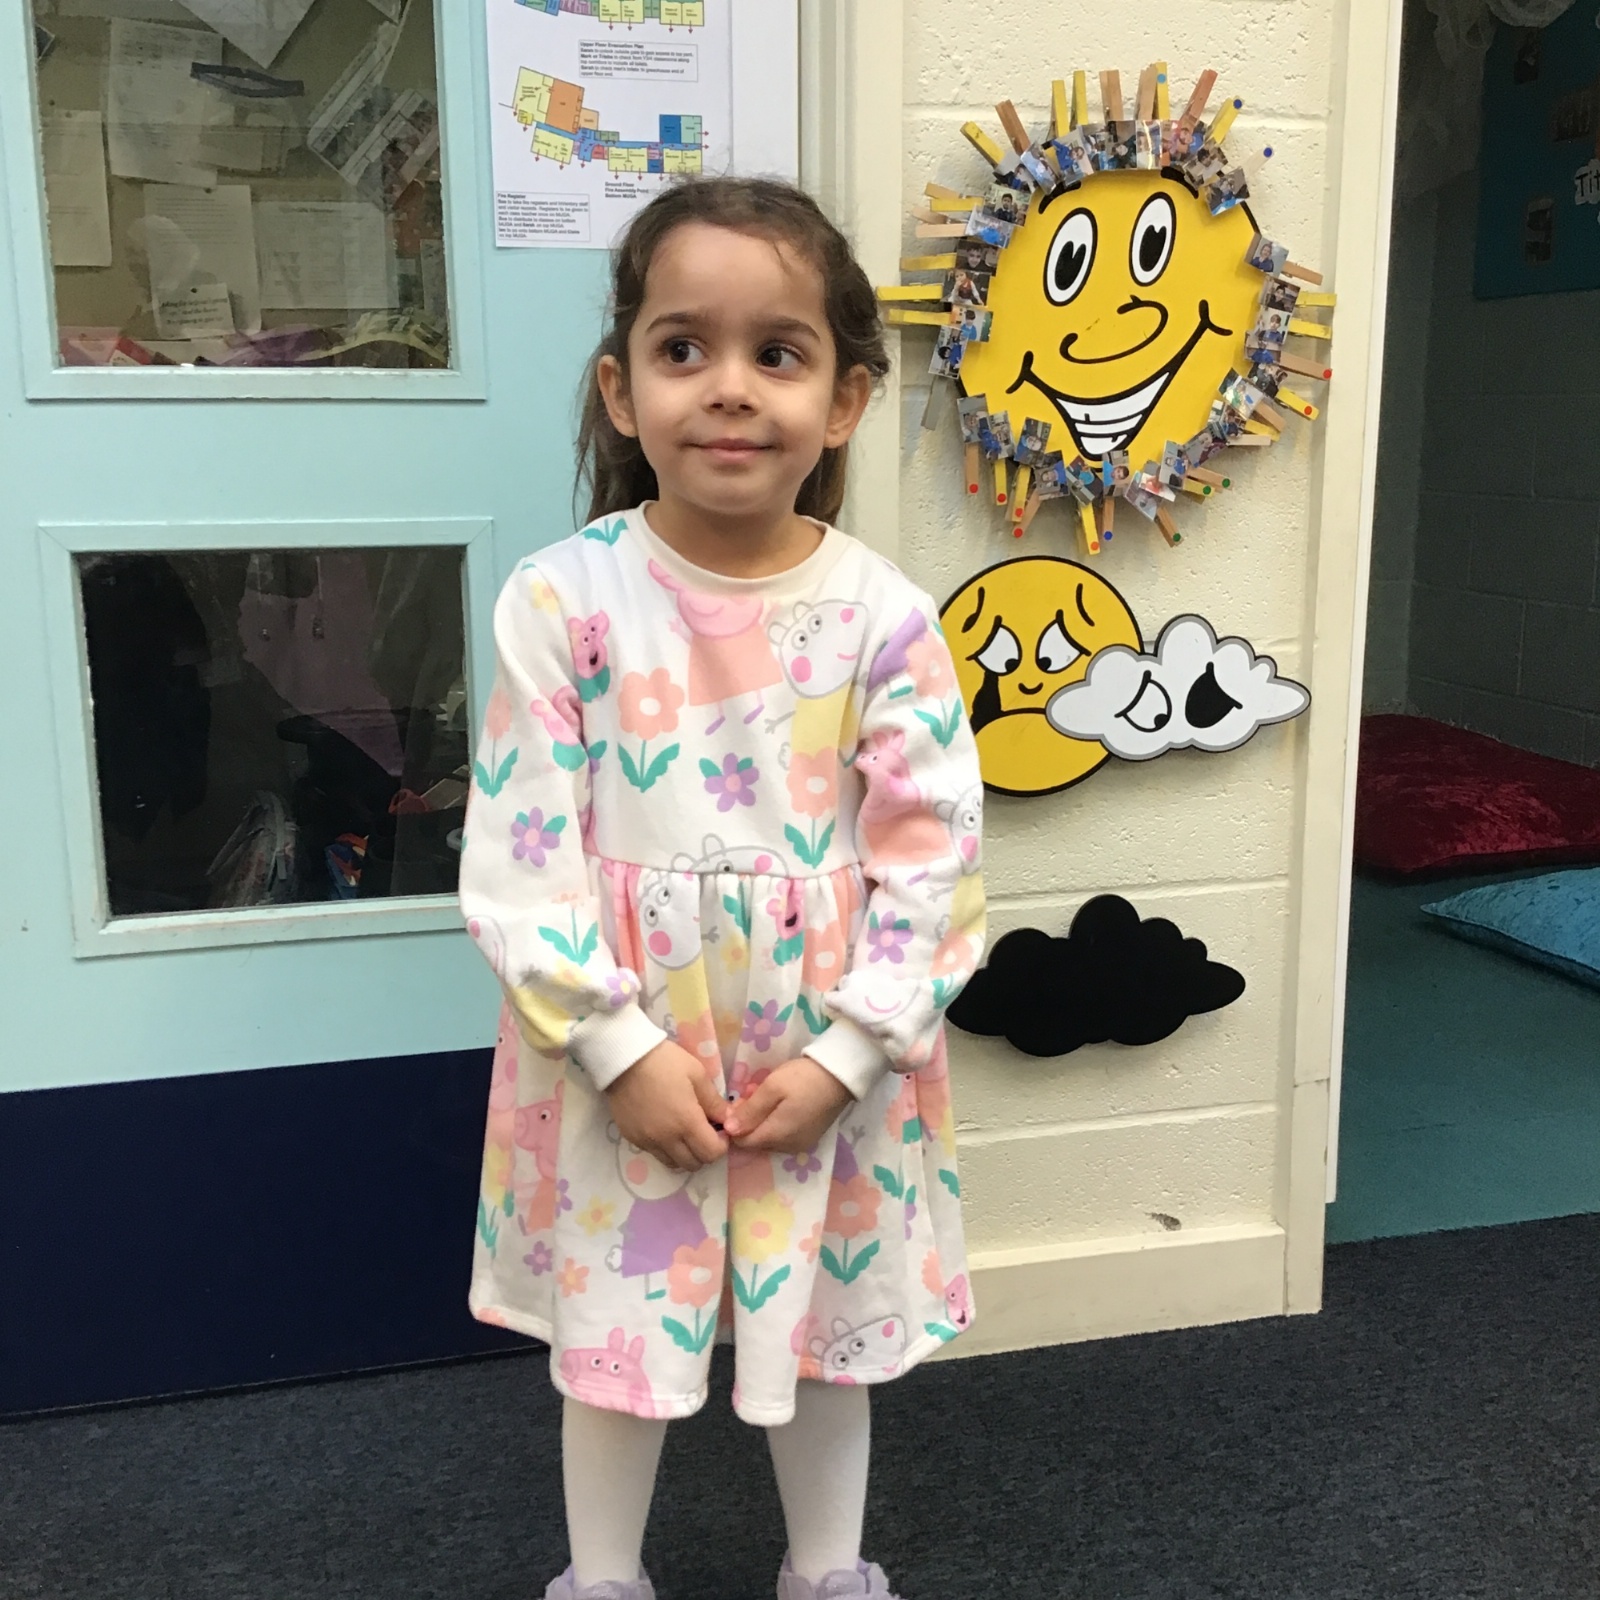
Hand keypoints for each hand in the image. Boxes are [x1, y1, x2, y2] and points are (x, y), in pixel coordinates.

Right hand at [605, 1040, 728, 1171]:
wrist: (624, 1059)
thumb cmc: (665, 1062)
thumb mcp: (696, 1074)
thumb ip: (714, 1102)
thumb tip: (729, 1119)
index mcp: (686, 1122)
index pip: (712, 1154)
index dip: (721, 1145)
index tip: (720, 1131)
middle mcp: (667, 1138)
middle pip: (693, 1164)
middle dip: (704, 1152)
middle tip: (704, 1132)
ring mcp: (647, 1141)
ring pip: (673, 1163)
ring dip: (684, 1153)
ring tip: (683, 1132)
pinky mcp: (632, 1138)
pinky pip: (654, 1153)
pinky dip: (665, 1147)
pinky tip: (664, 1127)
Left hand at [722, 1057, 853, 1154]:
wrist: (841, 1075)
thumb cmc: (804, 1078)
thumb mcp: (772, 1087)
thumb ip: (750, 1110)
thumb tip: (728, 1130)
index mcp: (777, 1136)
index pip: (743, 1142)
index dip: (735, 1124)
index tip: (739, 1101)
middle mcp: (788, 1147)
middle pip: (756, 1141)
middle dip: (750, 1119)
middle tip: (753, 1092)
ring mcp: (801, 1144)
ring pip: (770, 1138)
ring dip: (763, 1119)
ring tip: (769, 1095)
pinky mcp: (810, 1138)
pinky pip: (784, 1135)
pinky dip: (777, 1122)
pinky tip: (783, 1103)